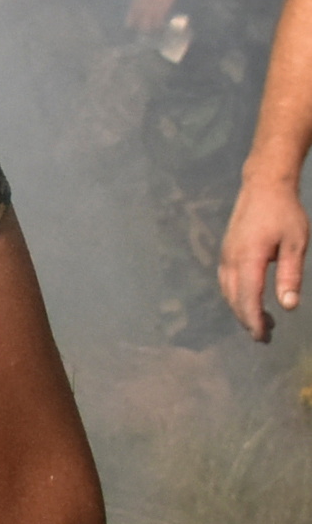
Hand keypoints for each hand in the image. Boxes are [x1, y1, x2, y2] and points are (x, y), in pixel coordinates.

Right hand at [222, 173, 311, 341]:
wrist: (264, 186)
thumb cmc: (285, 213)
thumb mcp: (296, 244)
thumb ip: (290, 276)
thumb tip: (288, 307)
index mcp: (248, 259)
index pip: (248, 299)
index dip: (254, 321)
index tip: (263, 337)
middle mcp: (231, 260)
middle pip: (234, 299)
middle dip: (247, 320)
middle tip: (265, 336)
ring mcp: (225, 255)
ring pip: (228, 291)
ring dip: (241, 309)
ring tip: (260, 320)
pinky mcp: (226, 251)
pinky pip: (226, 281)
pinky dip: (236, 296)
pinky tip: (249, 298)